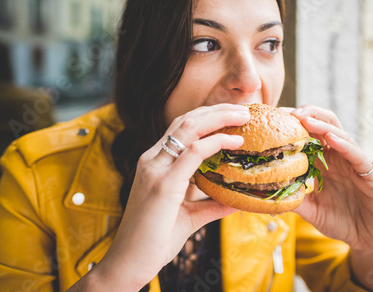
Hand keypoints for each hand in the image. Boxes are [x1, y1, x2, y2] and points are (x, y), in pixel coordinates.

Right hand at [87, 104, 249, 290]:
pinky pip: (192, 152)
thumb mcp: (189, 216)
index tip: (233, 116)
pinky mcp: (162, 184)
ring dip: (219, 117)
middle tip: (244, 109)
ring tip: (243, 115)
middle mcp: (152, 160)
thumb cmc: (154, 240)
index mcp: (155, 164)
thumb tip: (237, 200)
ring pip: (188, 127)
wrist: (129, 263)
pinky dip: (215, 142)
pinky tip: (234, 143)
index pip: (182, 128)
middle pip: (186, 120)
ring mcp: (155, 169)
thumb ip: (211, 205)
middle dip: (217, 110)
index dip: (208, 117)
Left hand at [285, 105, 372, 290]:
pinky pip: (357, 155)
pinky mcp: (369, 173)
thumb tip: (264, 195)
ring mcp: (354, 162)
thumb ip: (292, 199)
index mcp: (324, 161)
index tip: (274, 118)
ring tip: (305, 118)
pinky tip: (331, 138)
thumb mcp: (310, 210)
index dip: (294, 124)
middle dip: (308, 114)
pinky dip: (344, 144)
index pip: (309, 134)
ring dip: (322, 124)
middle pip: (325, 125)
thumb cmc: (340, 221)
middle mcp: (339, 157)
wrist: (368, 240)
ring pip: (340, 134)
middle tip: (288, 112)